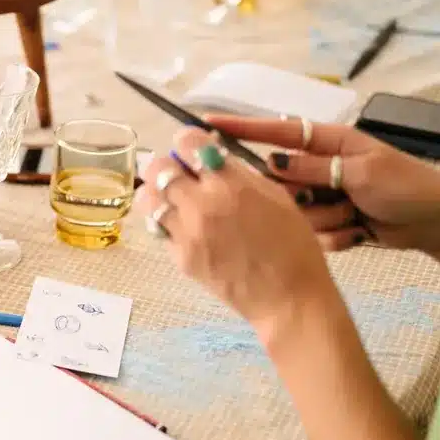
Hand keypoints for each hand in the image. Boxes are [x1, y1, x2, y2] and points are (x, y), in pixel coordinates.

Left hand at [136, 129, 338, 339]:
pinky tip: (181, 226)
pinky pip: (159, 230)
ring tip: (168, 197)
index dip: (186, 141)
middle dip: (164, 164)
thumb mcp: (275, 196)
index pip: (188, 144)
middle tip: (174, 171)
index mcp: (231, 184)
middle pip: (158, 168)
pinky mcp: (180, 257)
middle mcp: (202, 204)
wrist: (288, 298)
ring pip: (147, 199)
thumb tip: (210, 156)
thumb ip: (239, 174)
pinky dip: (165, 223)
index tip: (189, 147)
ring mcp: (186, 233)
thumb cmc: (293, 245)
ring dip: (154, 193)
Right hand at [205, 115, 439, 256]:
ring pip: (294, 212)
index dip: (240, 128)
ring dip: (327, 219)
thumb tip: (272, 162)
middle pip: (279, 182)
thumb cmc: (405, 185)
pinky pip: (312, 232)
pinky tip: (361, 230)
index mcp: (326, 144)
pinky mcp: (328, 222)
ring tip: (358, 216)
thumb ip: (314, 167)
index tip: (206, 124)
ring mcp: (322, 196)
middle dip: (301, 198)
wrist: (433, 221)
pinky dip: (336, 234)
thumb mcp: (361, 170)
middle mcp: (318, 168)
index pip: (275, 132)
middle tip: (325, 200)